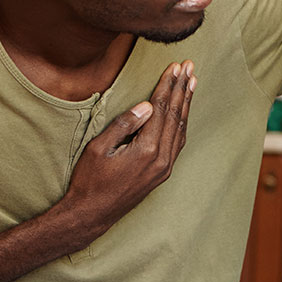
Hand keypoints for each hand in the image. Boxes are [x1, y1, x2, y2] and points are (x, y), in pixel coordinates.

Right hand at [59, 60, 195, 241]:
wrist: (92, 214)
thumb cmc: (90, 180)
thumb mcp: (99, 148)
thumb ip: (124, 124)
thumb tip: (147, 105)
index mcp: (147, 150)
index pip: (162, 109)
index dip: (168, 85)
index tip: (175, 66)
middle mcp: (162, 159)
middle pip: (175, 116)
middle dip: (182, 89)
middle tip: (189, 66)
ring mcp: (164, 167)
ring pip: (180, 128)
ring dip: (186, 103)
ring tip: (191, 82)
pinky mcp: (163, 173)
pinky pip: (178, 142)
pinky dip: (182, 122)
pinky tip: (183, 111)